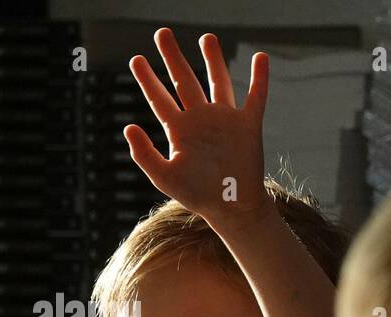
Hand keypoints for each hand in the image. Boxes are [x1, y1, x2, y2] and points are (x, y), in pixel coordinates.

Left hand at [125, 28, 270, 226]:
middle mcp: (201, 119)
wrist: (233, 208)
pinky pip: (255, 97)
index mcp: (179, 130)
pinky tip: (261, 58)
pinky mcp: (248, 126)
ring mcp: (225, 120)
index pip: (159, 98)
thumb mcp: (165, 177)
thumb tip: (129, 127)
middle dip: (173, 57)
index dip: (147, 78)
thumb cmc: (199, 196)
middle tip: (162, 33)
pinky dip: (259, 78)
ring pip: (218, 82)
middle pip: (184, 81)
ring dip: (213, 59)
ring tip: (207, 37)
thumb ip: (144, 154)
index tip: (136, 59)